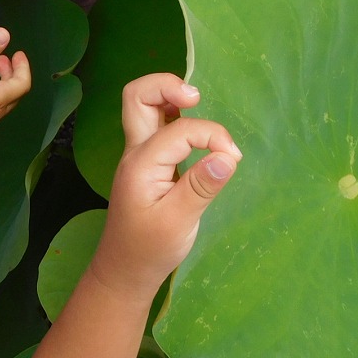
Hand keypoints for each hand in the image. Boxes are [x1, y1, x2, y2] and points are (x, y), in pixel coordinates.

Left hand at [88, 74, 240, 297]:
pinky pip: (155, 123)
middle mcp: (135, 152)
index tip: (233, 158)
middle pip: (137, 96)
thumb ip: (201, 186)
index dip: (212, 136)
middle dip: (167, 86)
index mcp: (141, 164)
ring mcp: (138, 155)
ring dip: (167, 96)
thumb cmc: (150, 250)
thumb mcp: (179, 223)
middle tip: (196, 98)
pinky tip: (193, 127)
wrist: (124, 271)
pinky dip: (173, 114)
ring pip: (143, 105)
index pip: (180, 130)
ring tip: (196, 104)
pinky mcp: (147, 162)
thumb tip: (228, 156)